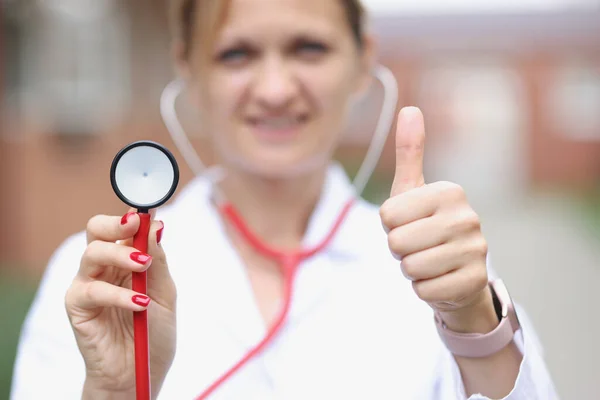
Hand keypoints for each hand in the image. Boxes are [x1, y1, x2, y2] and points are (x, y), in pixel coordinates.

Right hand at [65, 209, 176, 397]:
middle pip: (97, 229)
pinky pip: (91, 290)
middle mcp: (104, 266)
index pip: (123, 227)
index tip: (148, 208)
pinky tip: (138, 303)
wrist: (140, 373)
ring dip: (120, 254)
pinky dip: (118, 294)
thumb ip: (157, 260)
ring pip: (92, 252)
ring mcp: (87, 284)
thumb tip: (156, 225)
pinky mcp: (77, 306)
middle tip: (135, 226)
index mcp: (126, 259)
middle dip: (116, 223)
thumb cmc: (153, 333)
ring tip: (143, 266)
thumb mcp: (164, 292)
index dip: (133, 214)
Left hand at [380, 107, 497, 333]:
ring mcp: (476, 250)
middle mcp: (468, 217)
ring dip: (411, 269)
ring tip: (428, 261)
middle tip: (418, 245)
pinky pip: (424, 290)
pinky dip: (424, 289)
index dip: (390, 225)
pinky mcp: (475, 281)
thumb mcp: (413, 190)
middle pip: (396, 242)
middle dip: (399, 249)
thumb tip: (409, 108)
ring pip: (410, 267)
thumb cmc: (427, 226)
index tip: (410, 223)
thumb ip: (410, 152)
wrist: (458, 271)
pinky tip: (440, 279)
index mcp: (450, 191)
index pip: (387, 215)